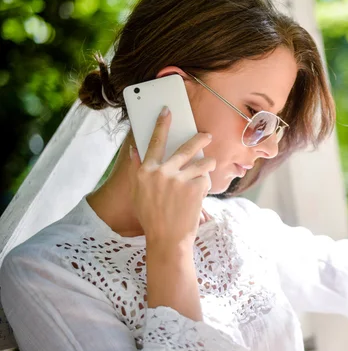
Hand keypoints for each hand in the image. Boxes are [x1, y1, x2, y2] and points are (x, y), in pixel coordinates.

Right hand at [128, 106, 214, 249]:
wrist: (167, 239)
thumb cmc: (152, 217)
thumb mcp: (138, 193)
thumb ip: (138, 170)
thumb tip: (134, 150)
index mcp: (145, 171)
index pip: (154, 142)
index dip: (162, 125)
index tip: (168, 111)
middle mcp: (161, 172)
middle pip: (186, 147)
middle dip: (200, 139)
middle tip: (207, 136)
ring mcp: (179, 180)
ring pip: (203, 163)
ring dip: (209, 164)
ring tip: (209, 167)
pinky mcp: (195, 188)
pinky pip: (206, 180)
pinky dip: (205, 186)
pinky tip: (200, 196)